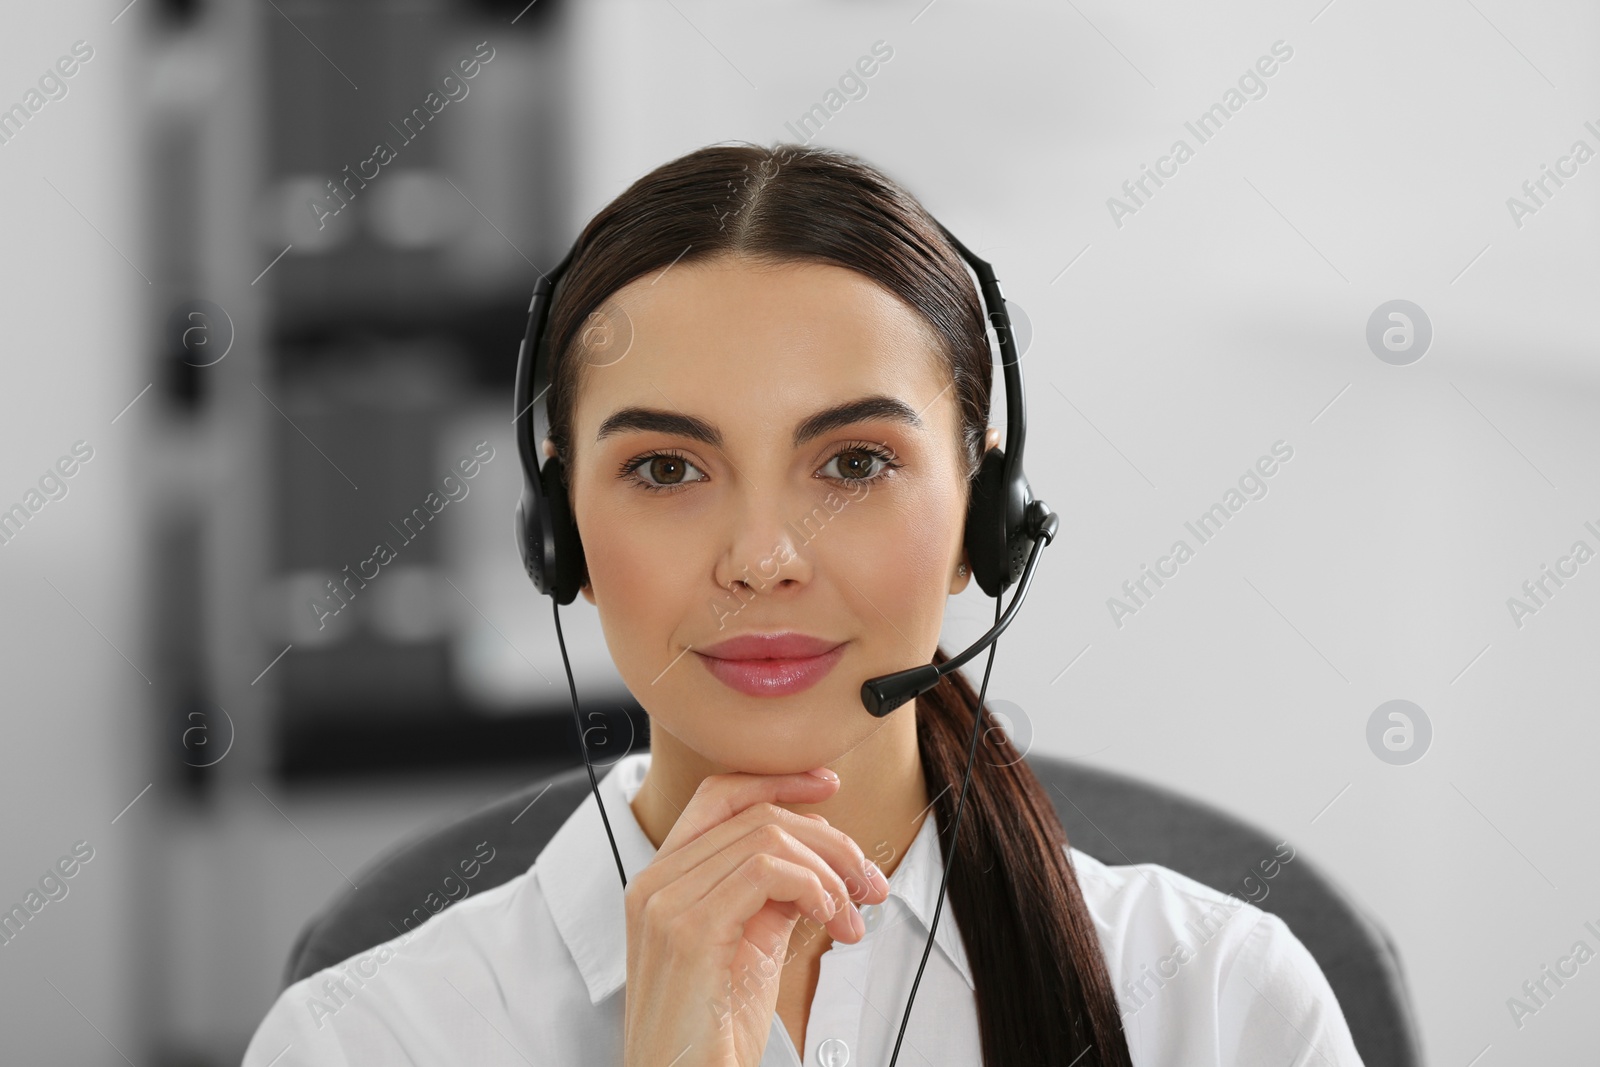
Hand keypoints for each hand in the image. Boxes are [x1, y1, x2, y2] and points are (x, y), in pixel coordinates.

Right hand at [621, 768, 890, 1066]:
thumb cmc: (712, 1036)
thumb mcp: (748, 949)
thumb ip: (768, 898)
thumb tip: (812, 864)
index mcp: (662, 881)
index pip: (719, 795)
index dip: (777, 781)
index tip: (827, 786)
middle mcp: (655, 882)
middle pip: (755, 815)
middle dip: (828, 840)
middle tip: (868, 880)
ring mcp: (666, 902)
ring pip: (767, 836)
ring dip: (829, 869)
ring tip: (854, 913)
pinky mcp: (690, 929)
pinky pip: (766, 870)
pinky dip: (814, 885)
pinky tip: (832, 917)